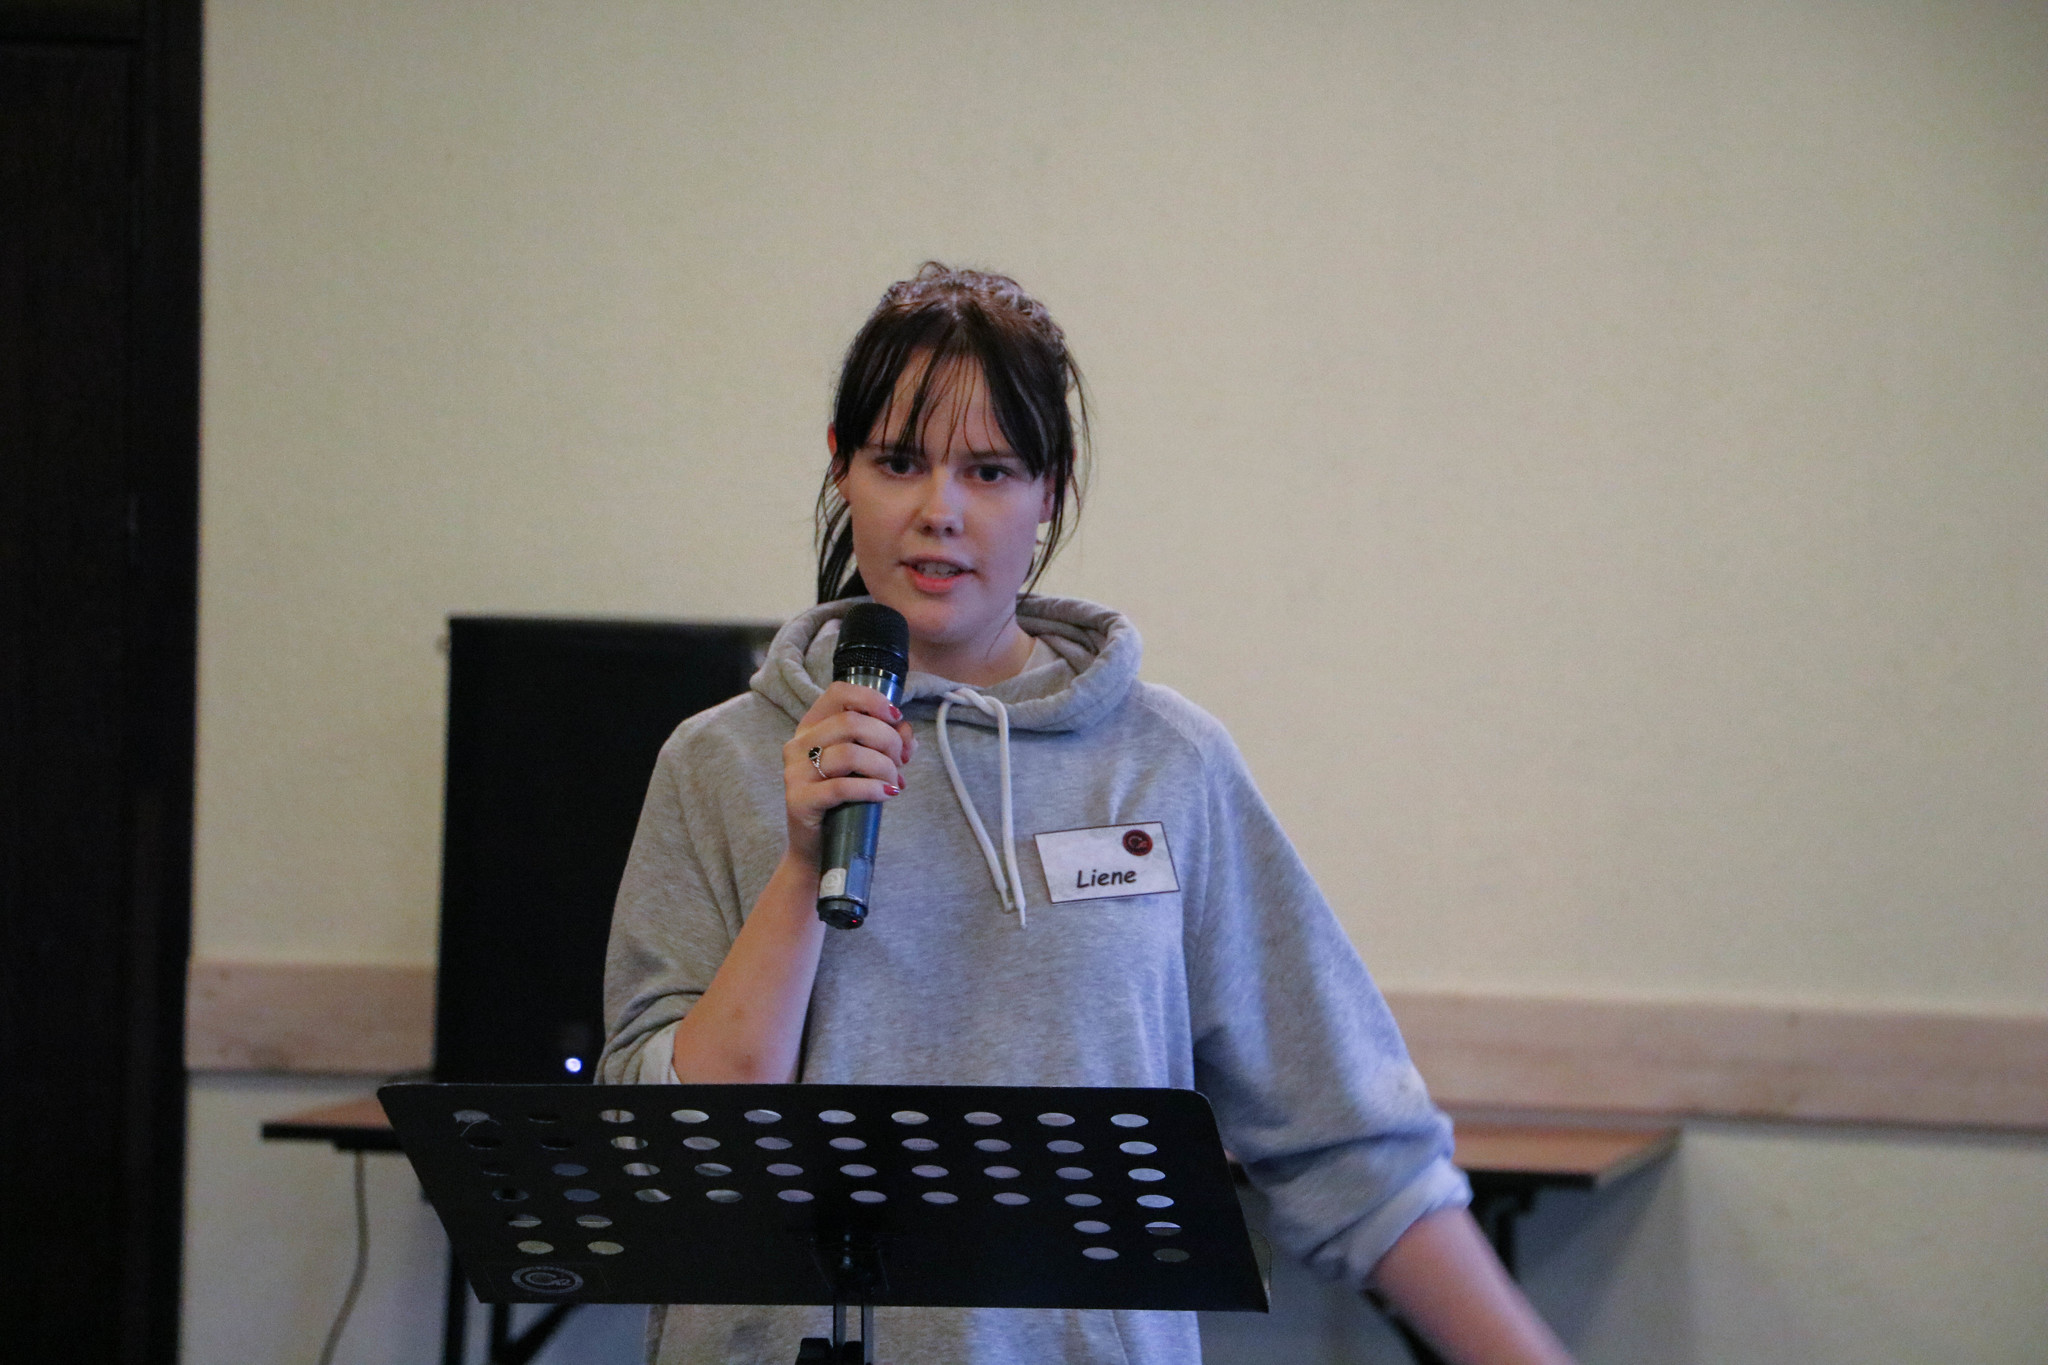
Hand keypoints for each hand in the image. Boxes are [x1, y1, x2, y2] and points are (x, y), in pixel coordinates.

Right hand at [783, 681, 914, 866]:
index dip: (872, 699)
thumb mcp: (868, 765)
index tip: (896, 718)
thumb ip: (888, 743)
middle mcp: (799, 744)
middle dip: (887, 740)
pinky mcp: (799, 800)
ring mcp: (795, 772)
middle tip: (900, 761)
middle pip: (851, 722)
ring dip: (882, 766)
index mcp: (813, 727)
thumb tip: (907, 734)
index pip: (839, 693)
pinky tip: (887, 794)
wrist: (819, 847)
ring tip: (893, 782)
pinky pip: (841, 787)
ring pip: (848, 753)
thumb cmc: (845, 801)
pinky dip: (871, 788)